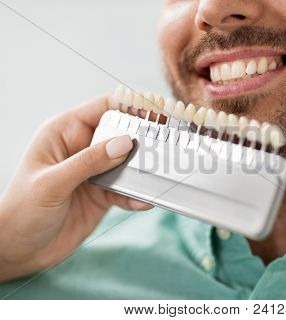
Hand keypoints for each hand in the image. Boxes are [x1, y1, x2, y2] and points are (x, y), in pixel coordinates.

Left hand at [0, 96, 151, 280]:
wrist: (19, 250)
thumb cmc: (21, 210)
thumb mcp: (52, 183)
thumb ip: (89, 162)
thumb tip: (125, 143)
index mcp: (65, 133)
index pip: (103, 107)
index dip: (131, 106)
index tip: (157, 111)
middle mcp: (83, 148)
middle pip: (122, 133)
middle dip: (143, 139)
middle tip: (164, 147)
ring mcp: (95, 171)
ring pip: (128, 162)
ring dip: (143, 170)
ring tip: (157, 176)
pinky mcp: (104, 194)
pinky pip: (127, 189)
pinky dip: (137, 195)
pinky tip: (143, 201)